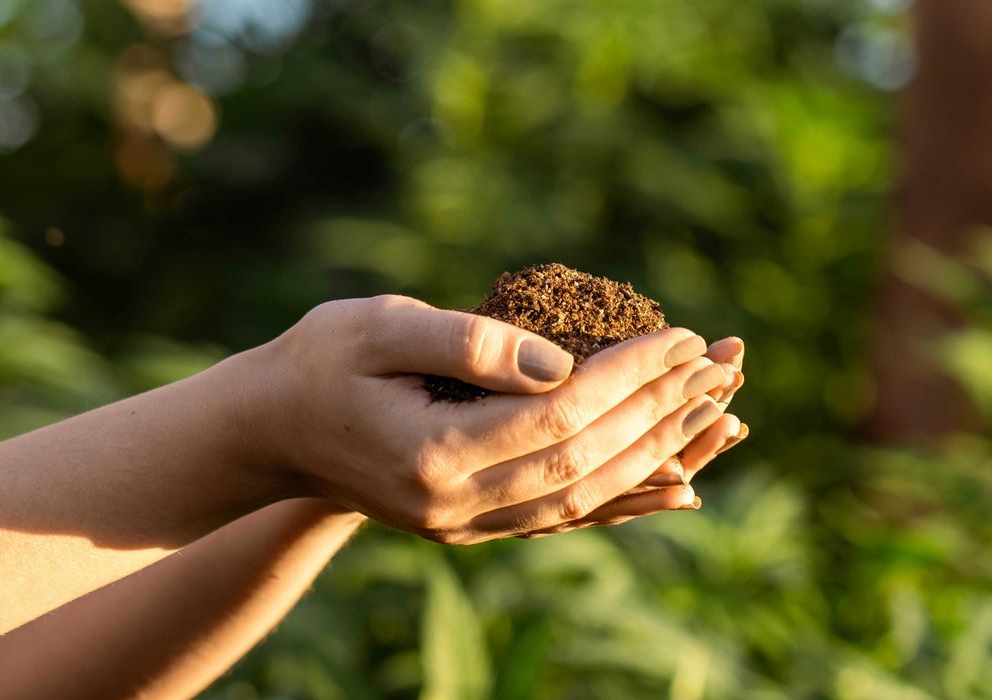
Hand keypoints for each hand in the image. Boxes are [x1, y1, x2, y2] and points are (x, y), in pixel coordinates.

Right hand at [244, 295, 727, 544]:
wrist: (273, 430)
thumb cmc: (319, 362)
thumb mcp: (379, 327)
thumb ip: (469, 342)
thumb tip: (558, 362)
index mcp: (434, 454)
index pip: (560, 415)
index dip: (628, 376)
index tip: (680, 336)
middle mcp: (456, 506)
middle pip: (585, 460)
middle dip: (659, 411)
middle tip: (718, 367)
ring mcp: (466, 526)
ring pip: (586, 496)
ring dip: (658, 453)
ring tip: (715, 412)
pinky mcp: (474, 525)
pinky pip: (567, 516)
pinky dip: (627, 497)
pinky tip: (676, 481)